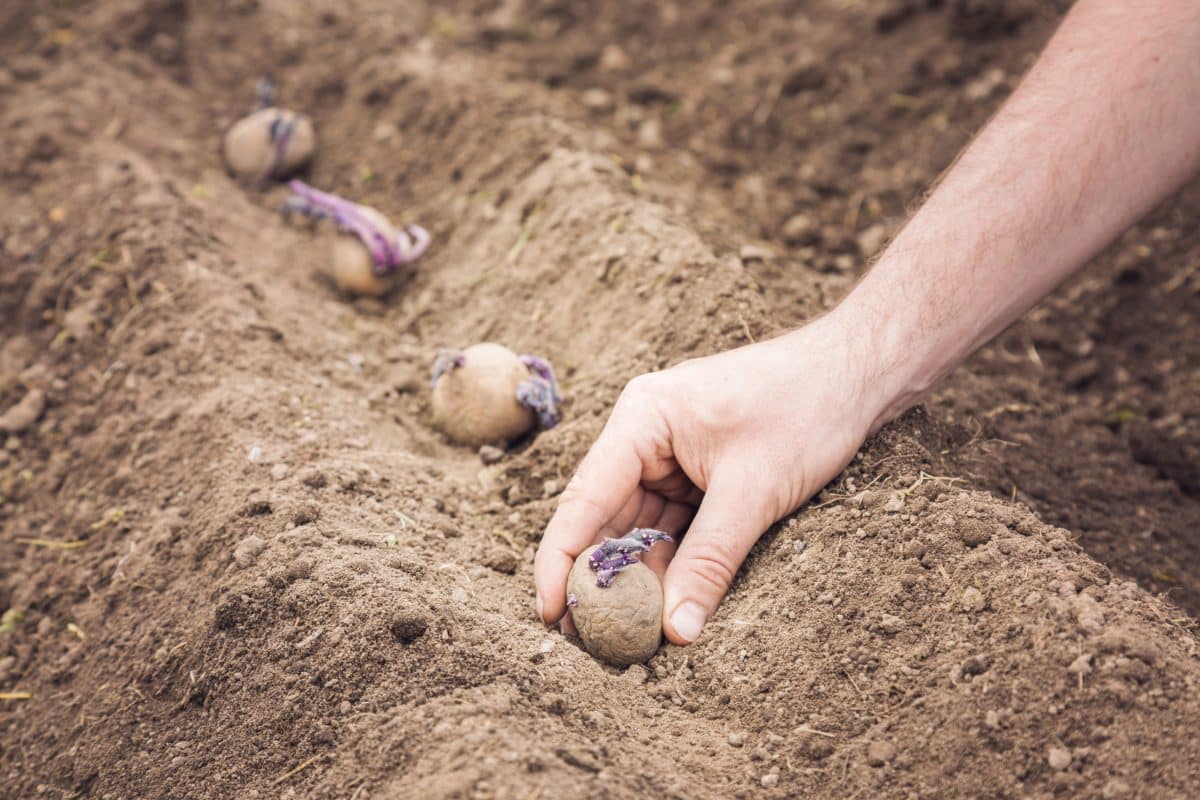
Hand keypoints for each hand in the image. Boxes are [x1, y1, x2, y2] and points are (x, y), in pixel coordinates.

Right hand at [533, 311, 884, 643]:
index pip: (584, 497)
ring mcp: (673, 455)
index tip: (548, 612)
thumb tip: (675, 629)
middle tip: (585, 637)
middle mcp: (646, 435)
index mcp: (641, 419)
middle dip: (600, 576)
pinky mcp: (700, 474)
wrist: (858, 375)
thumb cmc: (804, 410)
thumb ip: (710, 561)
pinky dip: (670, 563)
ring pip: (641, 527)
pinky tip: (663, 605)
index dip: (561, 558)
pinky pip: (674, 526)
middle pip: (606, 516)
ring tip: (621, 634)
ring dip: (636, 576)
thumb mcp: (752, 492)